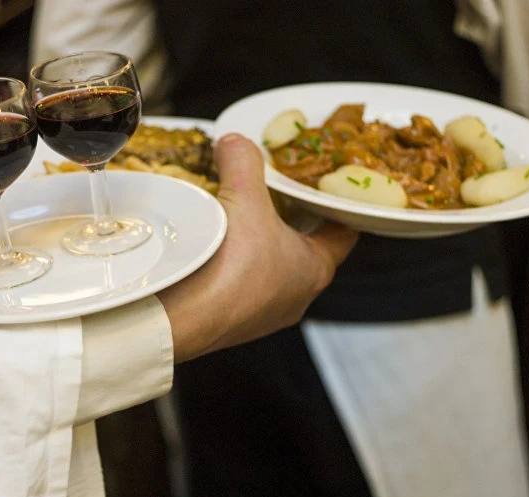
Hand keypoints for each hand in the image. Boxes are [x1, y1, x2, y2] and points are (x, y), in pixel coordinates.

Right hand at [157, 133, 357, 362]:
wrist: (183, 318)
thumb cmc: (230, 265)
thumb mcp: (244, 198)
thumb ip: (244, 161)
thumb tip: (235, 141)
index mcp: (316, 269)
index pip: (344, 232)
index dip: (337, 205)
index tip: (325, 186)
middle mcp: (297, 297)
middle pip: (306, 250)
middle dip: (292, 222)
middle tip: (278, 193)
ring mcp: (265, 315)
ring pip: (272, 272)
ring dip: (260, 247)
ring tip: (241, 218)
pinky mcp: (234, 324)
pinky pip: (242, 289)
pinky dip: (233, 268)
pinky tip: (214, 251)